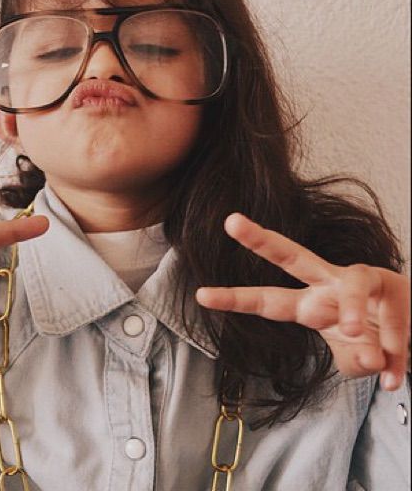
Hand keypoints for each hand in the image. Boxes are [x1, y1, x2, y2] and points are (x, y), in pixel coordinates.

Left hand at [195, 213, 409, 390]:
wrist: (410, 333)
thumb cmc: (372, 342)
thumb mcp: (355, 360)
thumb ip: (357, 362)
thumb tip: (372, 358)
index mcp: (307, 305)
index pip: (266, 300)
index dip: (235, 298)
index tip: (201, 295)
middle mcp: (325, 286)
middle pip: (290, 256)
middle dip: (260, 239)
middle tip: (230, 221)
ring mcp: (357, 281)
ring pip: (351, 284)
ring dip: (352, 310)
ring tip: (356, 334)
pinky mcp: (390, 283)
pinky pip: (391, 312)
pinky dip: (396, 345)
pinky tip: (393, 371)